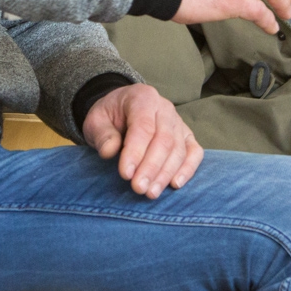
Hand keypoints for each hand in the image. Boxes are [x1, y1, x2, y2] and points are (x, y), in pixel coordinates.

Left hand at [83, 83, 203, 197]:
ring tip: (151, 192)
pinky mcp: (187, 136)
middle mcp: (165, 108)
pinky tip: (175, 184)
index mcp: (142, 98)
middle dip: (151, 167)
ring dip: (166, 174)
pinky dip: (188, 169)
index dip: (136, 152)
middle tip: (138, 188)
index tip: (126, 174)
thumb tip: (110, 151)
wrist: (121, 109)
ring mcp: (178, 122)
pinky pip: (194, 152)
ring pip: (179, 149)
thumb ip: (102, 134)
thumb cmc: (109, 116)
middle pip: (164, 139)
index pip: (143, 126)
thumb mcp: (96, 120)